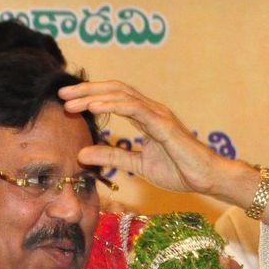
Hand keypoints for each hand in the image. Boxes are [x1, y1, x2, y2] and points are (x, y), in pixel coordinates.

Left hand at [60, 81, 236, 195]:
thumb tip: (82, 154)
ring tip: (71, 103)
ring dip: (94, 96)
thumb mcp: (137, 165)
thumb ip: (112, 156)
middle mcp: (150, 109)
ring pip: (121, 95)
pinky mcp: (163, 124)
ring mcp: (157, 114)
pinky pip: (135, 109)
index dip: (90, 97)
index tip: (67, 103)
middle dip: (86, 91)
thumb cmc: (179, 170)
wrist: (206, 178)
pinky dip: (113, 105)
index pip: (113, 98)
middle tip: (62, 96)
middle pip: (114, 90)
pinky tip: (95, 108)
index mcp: (145, 116)